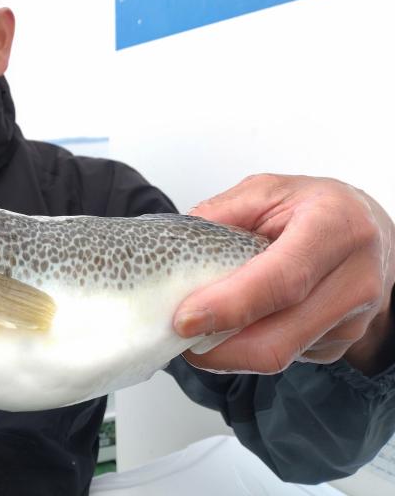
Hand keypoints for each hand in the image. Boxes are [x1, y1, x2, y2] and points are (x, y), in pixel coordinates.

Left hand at [174, 174, 394, 376]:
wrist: (370, 230)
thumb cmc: (316, 207)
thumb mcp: (268, 190)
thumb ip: (222, 212)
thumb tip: (177, 246)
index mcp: (336, 227)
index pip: (283, 280)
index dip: (230, 306)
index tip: (185, 319)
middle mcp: (355, 279)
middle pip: (280, 337)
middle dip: (219, 348)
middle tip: (177, 336)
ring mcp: (353, 319)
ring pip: (280, 355)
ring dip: (228, 352)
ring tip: (197, 330)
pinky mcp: (341, 344)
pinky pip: (286, 356)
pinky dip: (249, 348)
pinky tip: (235, 325)